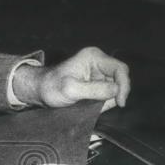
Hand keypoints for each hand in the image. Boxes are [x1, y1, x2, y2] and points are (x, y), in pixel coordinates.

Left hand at [13, 46, 130, 111]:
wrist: (40, 91)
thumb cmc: (50, 87)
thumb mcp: (71, 90)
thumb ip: (94, 90)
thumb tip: (116, 90)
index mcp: (93, 57)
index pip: (119, 68)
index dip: (124, 85)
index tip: (120, 102)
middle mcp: (98, 62)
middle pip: (120, 78)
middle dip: (115, 94)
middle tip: (102, 106)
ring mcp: (98, 72)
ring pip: (115, 87)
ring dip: (108, 99)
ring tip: (90, 105)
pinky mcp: (96, 82)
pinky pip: (108, 93)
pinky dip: (104, 101)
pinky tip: (91, 104)